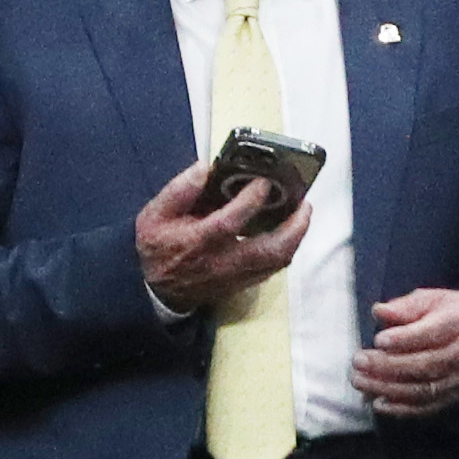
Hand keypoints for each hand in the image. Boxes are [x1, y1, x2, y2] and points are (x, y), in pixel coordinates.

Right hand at [135, 156, 311, 315]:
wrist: (156, 291)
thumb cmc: (156, 248)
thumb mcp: (153, 215)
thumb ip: (178, 191)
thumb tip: (204, 168)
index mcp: (197, 242)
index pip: (228, 223)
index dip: (248, 202)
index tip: (264, 181)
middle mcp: (221, 262)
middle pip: (267, 250)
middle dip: (293, 227)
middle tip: (304, 204)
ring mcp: (235, 276)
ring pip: (276, 262)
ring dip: (295, 238)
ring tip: (302, 214)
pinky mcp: (242, 284)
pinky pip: (273, 269)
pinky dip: (286, 249)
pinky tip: (290, 232)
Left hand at [354, 286, 458, 418]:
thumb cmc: (448, 314)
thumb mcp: (430, 299)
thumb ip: (404, 306)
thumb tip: (379, 311)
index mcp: (458, 322)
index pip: (430, 333)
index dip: (403, 339)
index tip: (379, 340)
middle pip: (424, 364)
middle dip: (387, 365)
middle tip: (359, 361)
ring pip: (422, 389)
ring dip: (387, 388)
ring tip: (360, 381)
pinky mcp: (452, 396)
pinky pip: (426, 407)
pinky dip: (401, 408)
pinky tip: (379, 403)